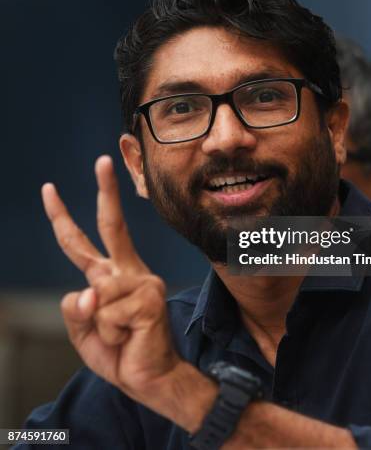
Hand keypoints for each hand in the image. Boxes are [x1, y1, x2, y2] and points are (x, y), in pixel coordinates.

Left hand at [41, 155, 180, 402]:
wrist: (151, 379)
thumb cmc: (120, 352)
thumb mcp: (83, 333)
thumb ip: (76, 310)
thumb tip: (88, 291)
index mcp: (111, 275)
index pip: (84, 240)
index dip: (62, 217)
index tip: (50, 189)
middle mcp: (128, 271)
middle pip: (112, 226)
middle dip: (105, 191)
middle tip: (102, 160)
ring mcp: (142, 282)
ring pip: (97, 293)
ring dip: (100, 326)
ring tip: (122, 337)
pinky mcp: (149, 300)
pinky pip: (110, 314)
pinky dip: (112, 334)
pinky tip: (131, 338)